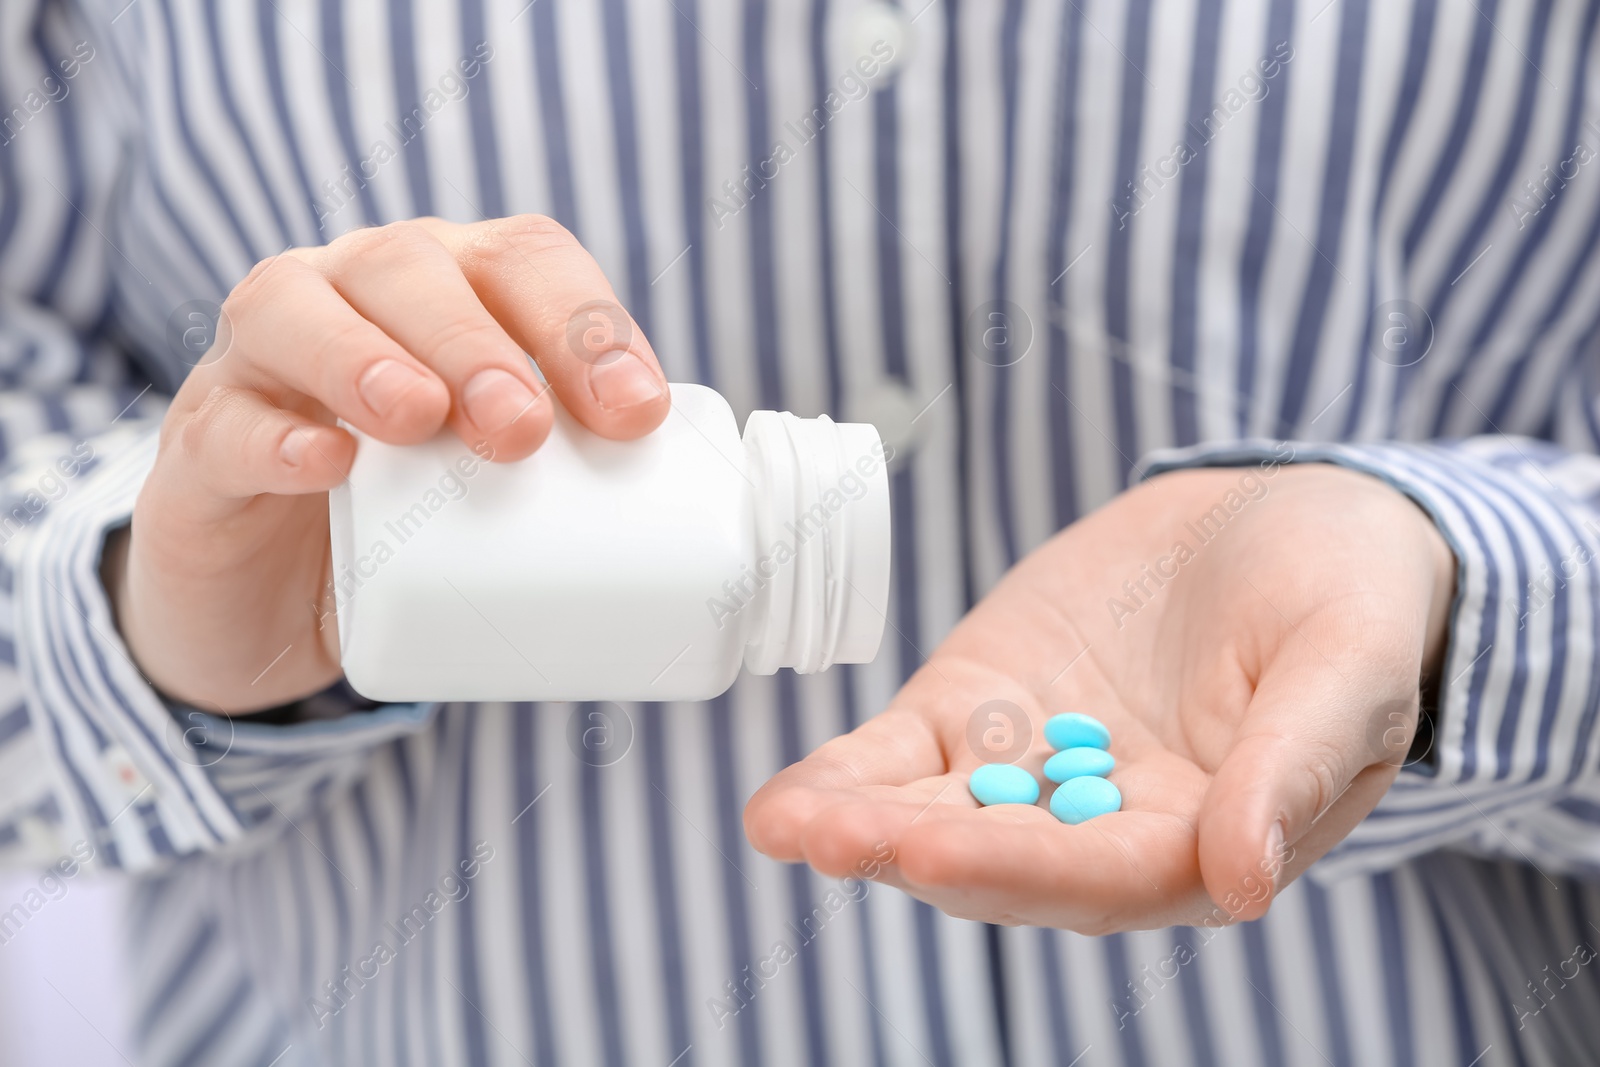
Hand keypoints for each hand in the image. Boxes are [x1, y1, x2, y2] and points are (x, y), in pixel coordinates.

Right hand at [103, 216, 669, 712]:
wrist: (276, 595)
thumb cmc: (420, 520)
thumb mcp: (508, 487)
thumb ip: (586, 475)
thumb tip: (711, 522)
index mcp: (455, 289)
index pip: (528, 263)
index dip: (585, 322)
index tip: (634, 417)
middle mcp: (358, 292)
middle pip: (418, 269)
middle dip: (482, 340)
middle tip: (525, 430)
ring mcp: (267, 358)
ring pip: (301, 309)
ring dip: (372, 358)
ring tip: (424, 420)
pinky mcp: (206, 439)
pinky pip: (231, 419)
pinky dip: (279, 435)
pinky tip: (327, 462)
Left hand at [746, 460, 1454, 930]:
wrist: (1287, 522)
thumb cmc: (1348, 595)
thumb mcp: (1348, 664)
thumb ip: (1296, 765)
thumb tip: (1244, 882)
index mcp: (1210, 837)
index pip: (1109, 873)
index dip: (1021, 866)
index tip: (933, 853)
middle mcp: (1110, 825)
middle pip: (1004, 860)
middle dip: (916, 853)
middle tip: (830, 839)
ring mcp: (1037, 771)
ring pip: (940, 816)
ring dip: (862, 826)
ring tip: (786, 824)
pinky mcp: (982, 712)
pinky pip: (907, 758)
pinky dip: (848, 776)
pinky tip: (782, 803)